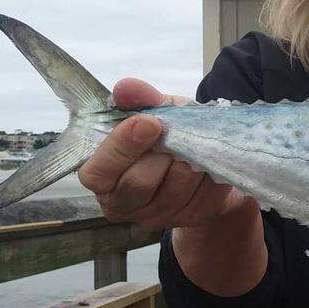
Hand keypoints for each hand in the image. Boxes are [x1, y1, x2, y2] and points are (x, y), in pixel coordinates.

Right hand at [77, 78, 242, 229]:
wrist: (210, 154)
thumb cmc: (171, 132)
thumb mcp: (157, 111)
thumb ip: (140, 100)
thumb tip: (125, 88)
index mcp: (102, 176)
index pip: (98, 172)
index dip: (121, 147)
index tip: (149, 123)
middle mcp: (123, 202)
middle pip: (139, 183)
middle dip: (163, 152)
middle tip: (177, 134)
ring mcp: (156, 216)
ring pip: (175, 188)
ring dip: (190, 159)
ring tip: (196, 143)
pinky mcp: (189, 218)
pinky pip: (203, 194)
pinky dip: (210, 171)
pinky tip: (209, 160)